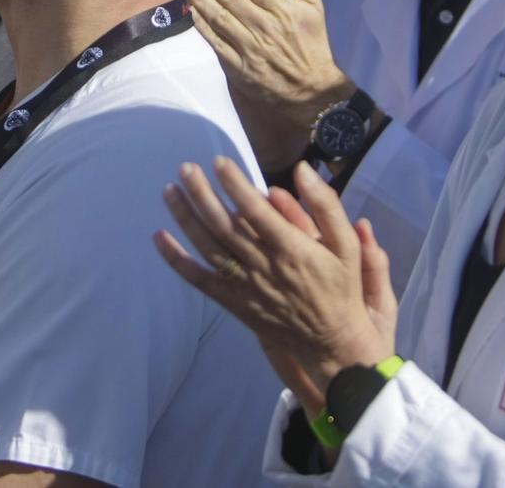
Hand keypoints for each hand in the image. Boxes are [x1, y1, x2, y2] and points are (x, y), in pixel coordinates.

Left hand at [155, 158, 393, 411]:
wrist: (332, 342)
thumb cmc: (340, 287)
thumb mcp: (346, 245)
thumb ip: (326, 206)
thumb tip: (302, 170)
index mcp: (292, 249)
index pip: (256, 211)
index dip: (235, 185)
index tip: (219, 162)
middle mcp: (265, 267)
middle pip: (224, 226)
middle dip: (202, 194)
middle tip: (185, 168)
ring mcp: (246, 287)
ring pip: (208, 248)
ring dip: (186, 218)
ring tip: (170, 191)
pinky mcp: (234, 303)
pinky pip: (199, 280)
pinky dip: (176, 259)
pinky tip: (159, 238)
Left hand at [189, 0, 351, 168]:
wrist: (313, 93)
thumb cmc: (312, 45)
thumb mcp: (314, 6)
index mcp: (282, 8)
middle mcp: (265, 25)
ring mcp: (250, 47)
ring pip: (217, 15)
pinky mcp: (238, 67)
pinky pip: (214, 41)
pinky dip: (199, 24)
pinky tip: (184, 9)